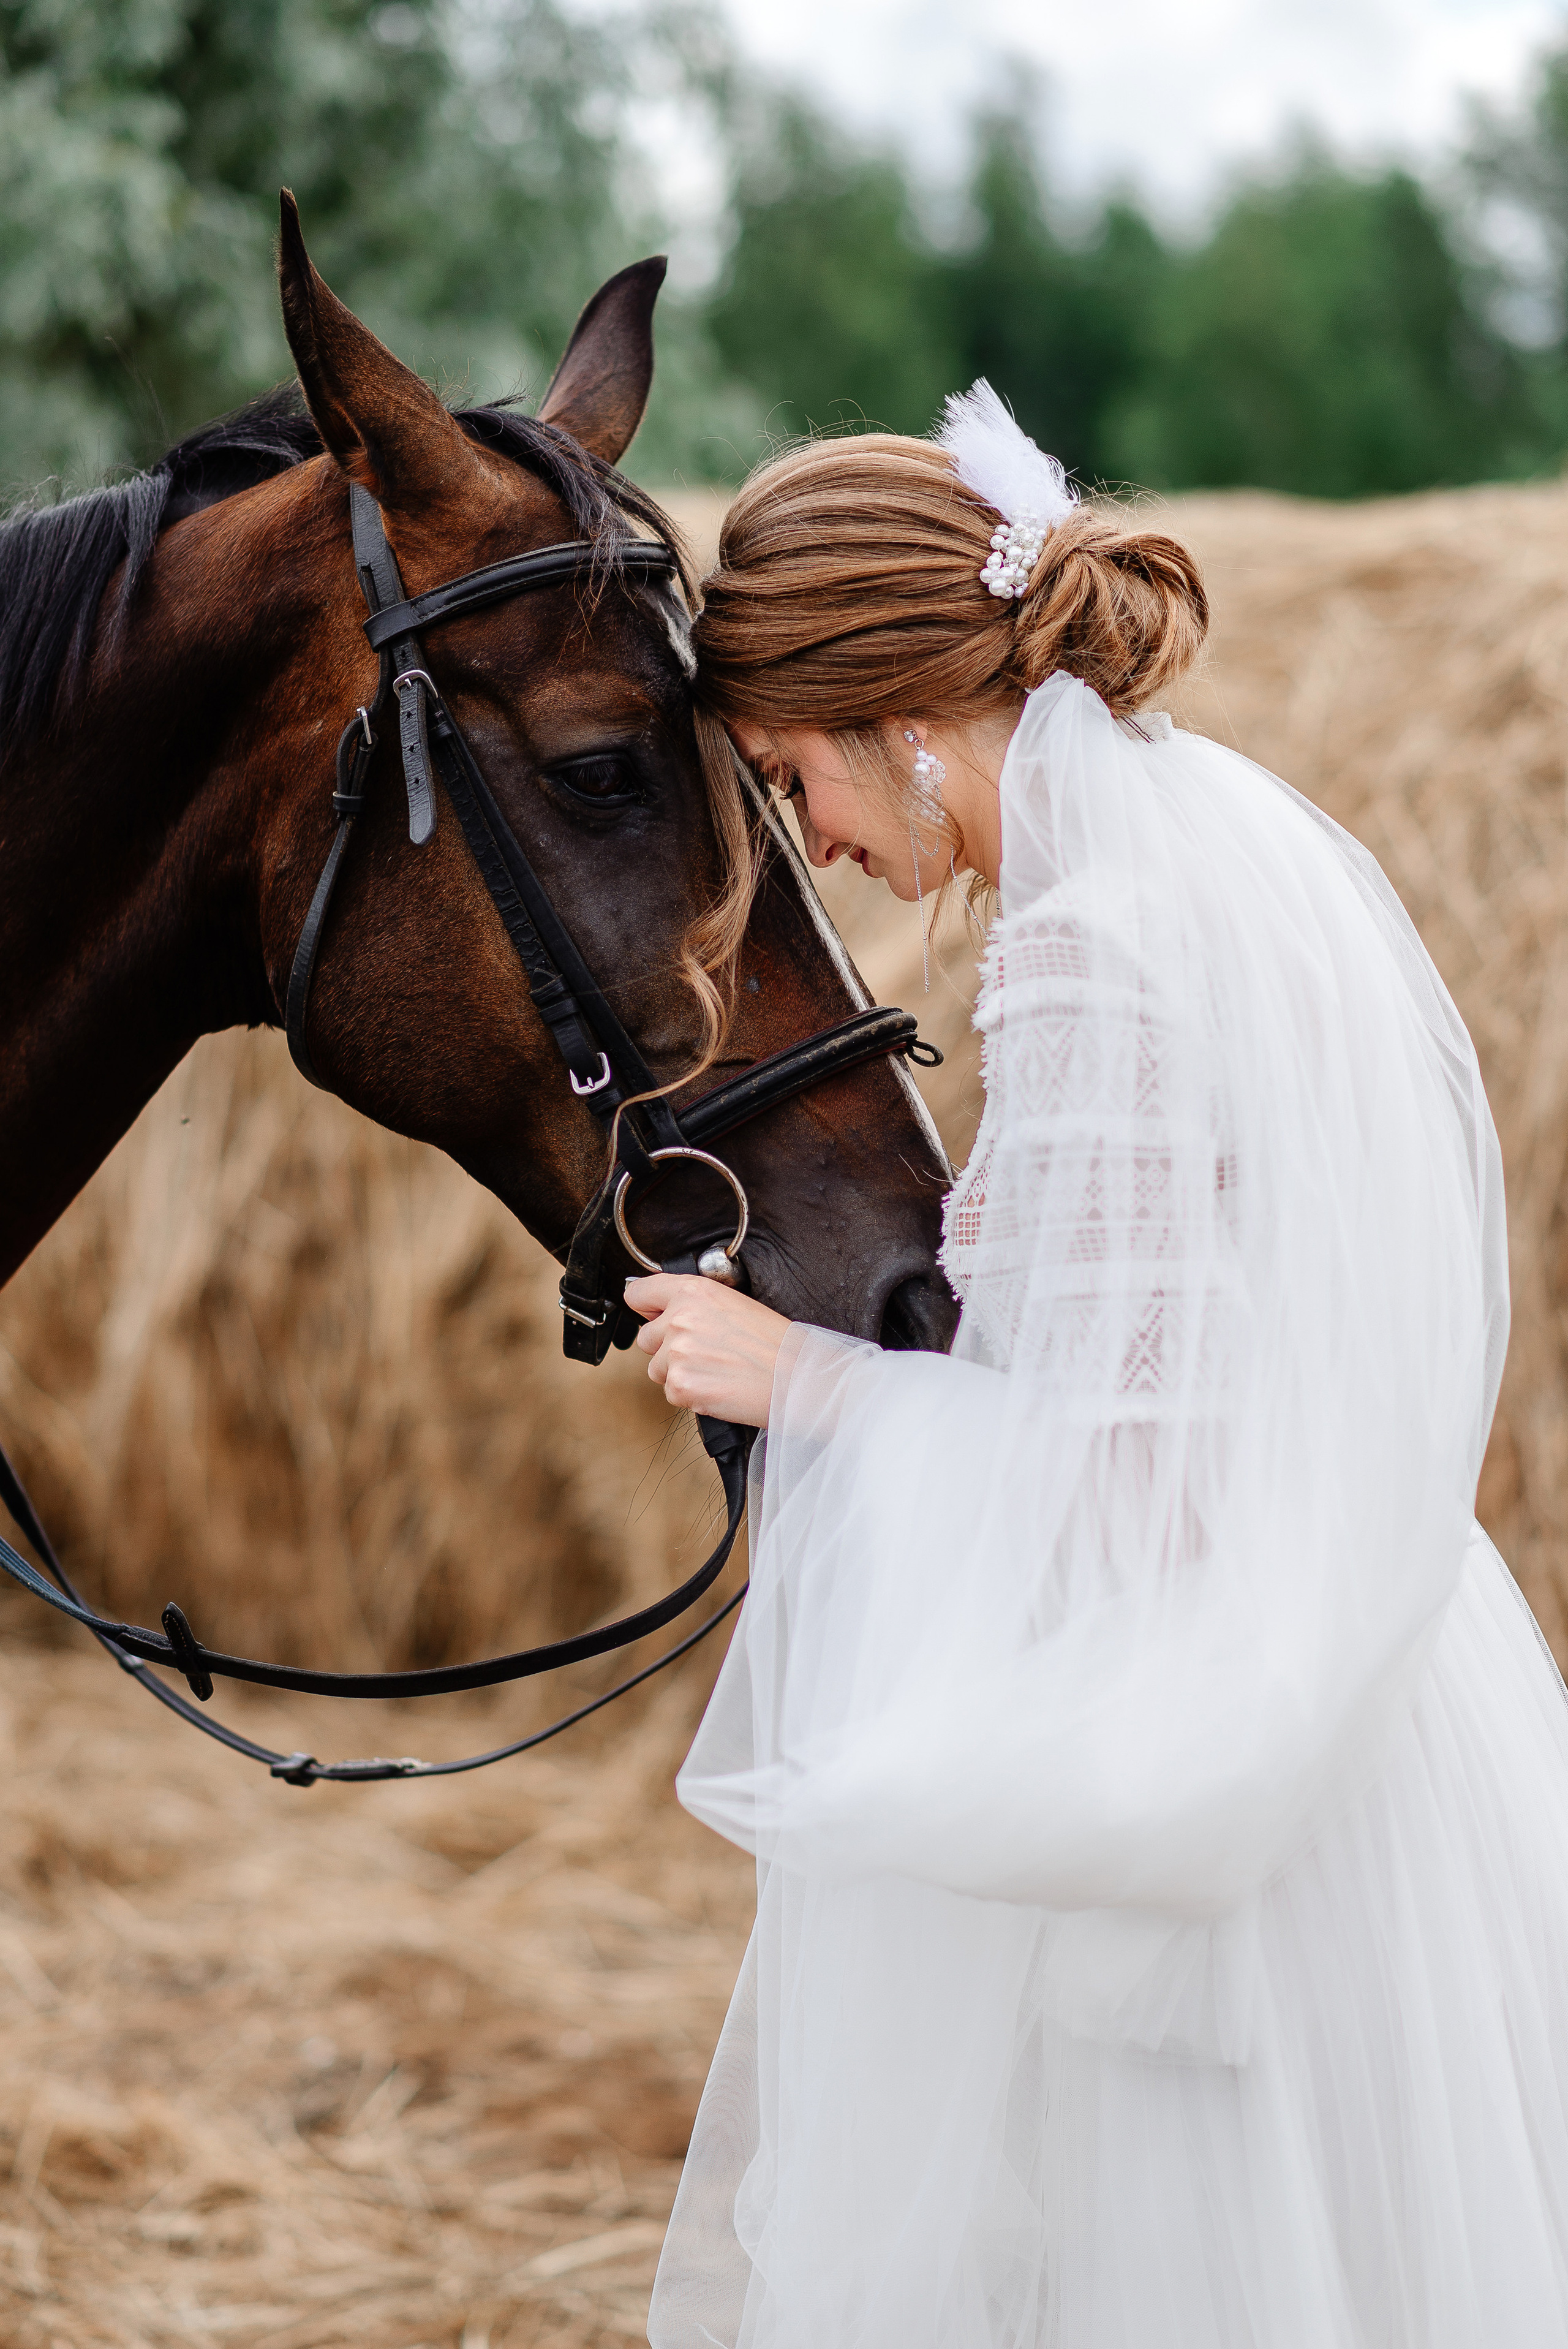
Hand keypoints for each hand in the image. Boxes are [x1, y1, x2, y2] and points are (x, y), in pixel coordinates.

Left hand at [624, 1274, 790, 1427]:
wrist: (795, 1377)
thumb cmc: (775, 1344)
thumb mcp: (733, 1304)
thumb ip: (694, 1305)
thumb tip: (666, 1314)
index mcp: (693, 1291)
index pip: (639, 1293)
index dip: (646, 1308)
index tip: (652, 1315)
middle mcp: (679, 1318)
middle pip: (646, 1338)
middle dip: (666, 1348)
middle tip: (703, 1353)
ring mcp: (677, 1353)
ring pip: (657, 1369)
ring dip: (679, 1373)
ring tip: (716, 1371)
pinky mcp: (680, 1386)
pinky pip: (671, 1394)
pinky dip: (691, 1395)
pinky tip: (718, 1386)